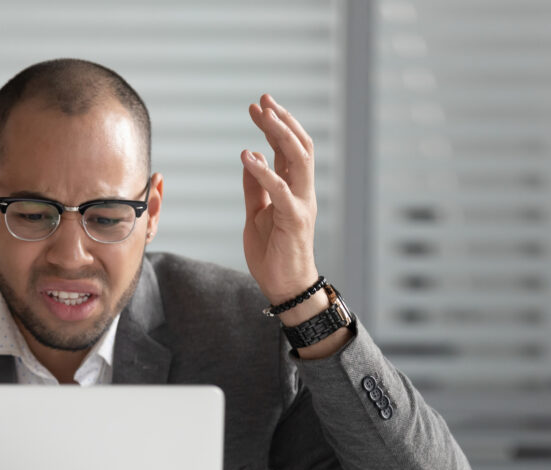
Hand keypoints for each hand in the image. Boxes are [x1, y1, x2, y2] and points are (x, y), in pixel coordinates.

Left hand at [240, 94, 318, 304]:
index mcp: (294, 190)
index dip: (275, 125)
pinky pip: (280, 190)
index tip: (259, 106)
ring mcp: (301, 204)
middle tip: (262, 100)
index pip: (289, 149)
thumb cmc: (273, 254)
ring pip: (298, 159)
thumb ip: (255, 188)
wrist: (286, 287)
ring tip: (263, 115)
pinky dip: (264, 171)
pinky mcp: (294, 219)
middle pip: (298, 146)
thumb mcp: (257, 215)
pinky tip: (248, 156)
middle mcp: (302, 192)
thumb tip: (251, 159)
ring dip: (280, 135)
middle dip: (281, 120)